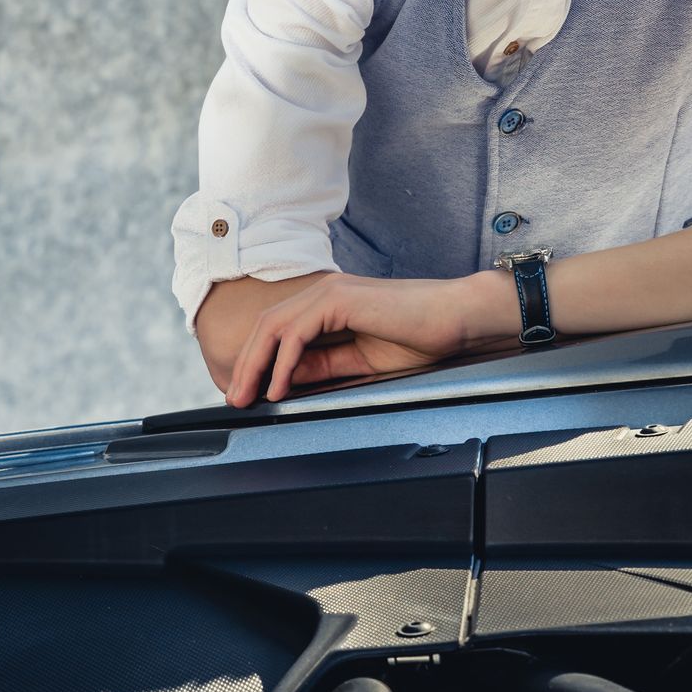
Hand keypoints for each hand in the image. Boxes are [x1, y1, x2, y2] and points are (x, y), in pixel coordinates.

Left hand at [225, 272, 477, 407]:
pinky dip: (282, 362)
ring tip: (246, 397)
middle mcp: (324, 292)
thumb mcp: (361, 361)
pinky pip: (296, 333)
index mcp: (330, 304)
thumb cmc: (422, 338)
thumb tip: (288, 381)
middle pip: (266, 327)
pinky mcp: (339, 299)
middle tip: (234, 400)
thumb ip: (325, 366)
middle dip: (245, 365)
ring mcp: (330, 291)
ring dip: (254, 365)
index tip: (248, 394)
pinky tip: (277, 388)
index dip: (257, 362)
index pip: (278, 331)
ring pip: (273, 327)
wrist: (457, 319)